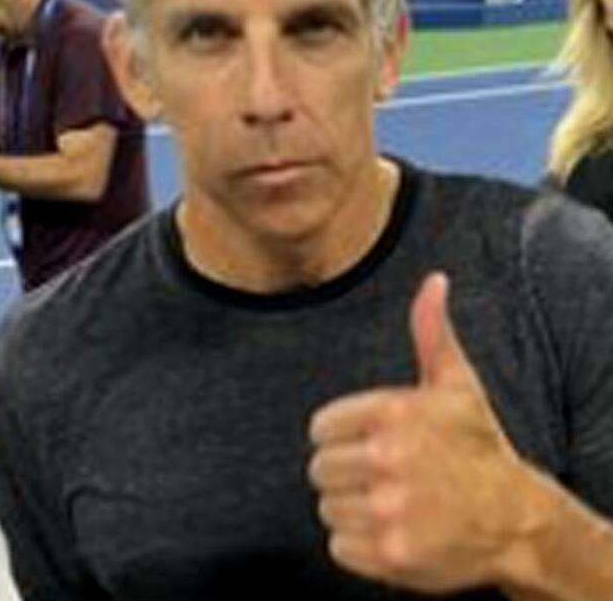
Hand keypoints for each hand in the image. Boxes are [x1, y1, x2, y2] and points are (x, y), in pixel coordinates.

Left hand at [307, 272, 537, 592]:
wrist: (518, 520)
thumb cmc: (478, 448)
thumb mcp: (456, 386)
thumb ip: (431, 333)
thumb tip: (434, 281)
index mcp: (391, 413)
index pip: (319, 428)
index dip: (343, 437)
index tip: (373, 444)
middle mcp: (386, 460)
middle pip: (319, 469)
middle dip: (347, 474)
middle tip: (385, 477)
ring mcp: (388, 510)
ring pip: (328, 508)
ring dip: (353, 510)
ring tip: (393, 503)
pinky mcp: (390, 554)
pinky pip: (338, 546)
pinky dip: (360, 546)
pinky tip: (393, 532)